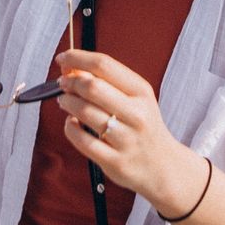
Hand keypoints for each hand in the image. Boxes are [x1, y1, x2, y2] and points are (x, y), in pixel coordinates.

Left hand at [56, 50, 208, 218]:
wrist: (163, 166)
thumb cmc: (142, 126)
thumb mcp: (136, 98)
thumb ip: (107, 81)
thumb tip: (72, 66)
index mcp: (142, 92)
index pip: (104, 65)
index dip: (78, 58)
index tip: (63, 58)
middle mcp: (137, 114)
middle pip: (92, 87)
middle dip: (70, 81)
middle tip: (62, 83)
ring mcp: (126, 139)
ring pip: (85, 112)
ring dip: (67, 102)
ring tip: (65, 101)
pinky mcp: (115, 162)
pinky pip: (82, 140)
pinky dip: (70, 128)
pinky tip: (72, 123)